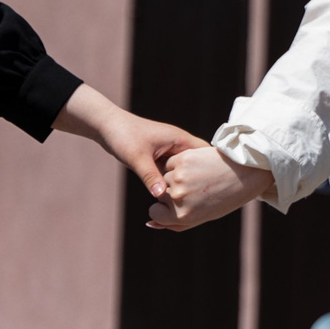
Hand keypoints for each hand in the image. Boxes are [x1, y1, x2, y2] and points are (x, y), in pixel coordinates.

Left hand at [52, 84, 205, 198]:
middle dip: (202, 180)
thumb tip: (161, 196)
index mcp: (180, 140)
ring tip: (197, 202)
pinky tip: (177, 198)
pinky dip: (175, 184)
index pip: (206, 153)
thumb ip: (150, 176)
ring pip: (184, 171)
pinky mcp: (160, 159)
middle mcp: (178, 146)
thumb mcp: (137, 158)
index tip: (222, 185)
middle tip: (210, 199)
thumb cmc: (124, 136)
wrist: (107, 126)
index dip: (214, 168)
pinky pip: (173, 174)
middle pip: (197, 165)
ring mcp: (170, 153)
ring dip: (186, 184)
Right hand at [147, 145, 272, 229]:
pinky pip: (171, 163)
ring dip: (176, 176)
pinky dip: (180, 163)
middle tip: (197, 188)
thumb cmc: (225, 197)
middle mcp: (178, 198)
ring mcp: (179, 177)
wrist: (247, 173)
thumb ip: (174, 223)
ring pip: (165, 177)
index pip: (155, 213)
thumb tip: (149, 223)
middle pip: (160, 194)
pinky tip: (198, 165)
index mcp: (182, 216)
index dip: (164, 208)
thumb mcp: (201, 216)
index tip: (178, 203)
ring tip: (200, 176)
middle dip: (173, 192)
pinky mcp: (183, 160)